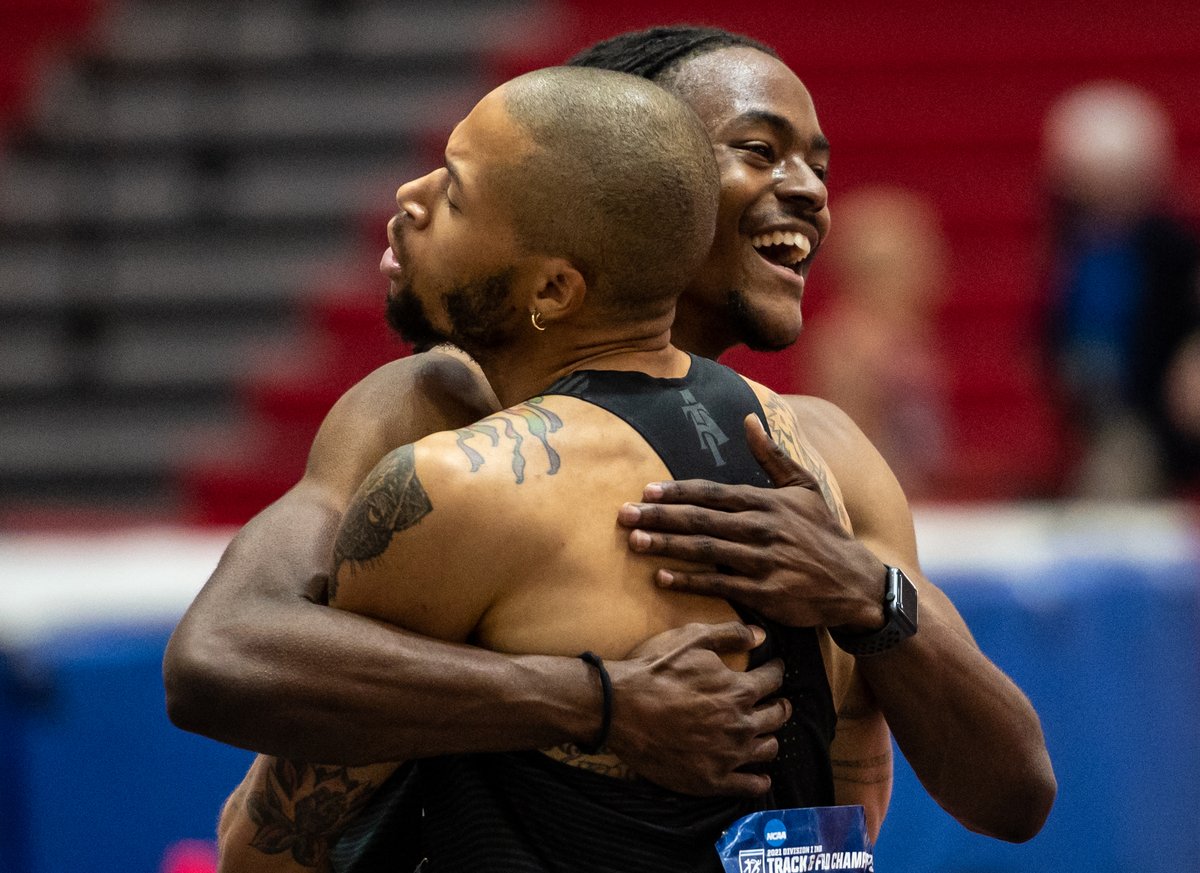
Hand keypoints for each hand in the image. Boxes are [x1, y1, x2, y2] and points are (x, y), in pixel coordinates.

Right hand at [604, 621, 789, 795]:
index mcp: (739, 690)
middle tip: (778, 701)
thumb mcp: (691, 638)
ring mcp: (728, 756)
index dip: (775, 670)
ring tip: (764, 733)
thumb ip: (729, 634)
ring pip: (767, 749)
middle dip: (780, 704)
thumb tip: (761, 635)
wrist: (619, 708)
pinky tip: (760, 776)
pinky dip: (759, 780)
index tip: (774, 668)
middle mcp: (741, 725)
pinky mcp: (712, 780)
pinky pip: (749, 786)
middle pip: (776, 716)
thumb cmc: (654, 670)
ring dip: (769, 737)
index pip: (773, 679)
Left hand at [617, 416, 884, 630]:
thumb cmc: (822, 531)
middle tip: (624, 515)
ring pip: (707, 551)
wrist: (855, 582)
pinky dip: (690, 581)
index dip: (678, 492)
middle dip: (660, 516)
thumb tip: (748, 418)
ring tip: (635, 542)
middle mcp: (763, 529)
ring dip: (668, 546)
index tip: (646, 490)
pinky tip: (662, 578)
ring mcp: (764, 562)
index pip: (714, 493)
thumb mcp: (804, 486)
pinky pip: (720, 586)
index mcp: (767, 502)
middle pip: (702, 521)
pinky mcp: (766, 594)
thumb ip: (771, 455)